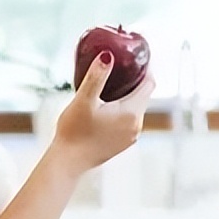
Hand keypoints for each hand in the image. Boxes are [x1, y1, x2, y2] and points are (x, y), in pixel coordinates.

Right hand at [50, 51, 154, 171]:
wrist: (68, 162)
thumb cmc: (74, 132)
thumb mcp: (84, 100)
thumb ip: (97, 76)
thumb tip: (108, 55)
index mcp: (132, 112)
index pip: (149, 84)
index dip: (145, 68)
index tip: (136, 57)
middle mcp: (137, 125)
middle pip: (143, 95)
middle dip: (135, 79)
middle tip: (121, 64)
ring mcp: (131, 136)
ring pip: (136, 108)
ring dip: (128, 94)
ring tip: (113, 82)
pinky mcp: (122, 143)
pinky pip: (129, 119)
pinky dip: (123, 108)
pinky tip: (108, 104)